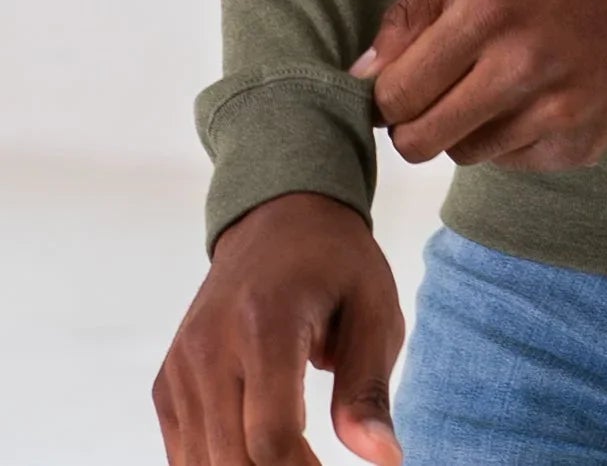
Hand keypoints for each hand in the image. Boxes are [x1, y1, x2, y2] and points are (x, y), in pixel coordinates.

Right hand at [153, 191, 403, 465]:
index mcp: (264, 321)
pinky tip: (262, 456)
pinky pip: (185, 454)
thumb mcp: (373, 311)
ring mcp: (181, 366)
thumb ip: (368, 389)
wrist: (278, 219)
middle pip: (232, 460)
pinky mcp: (167, 382)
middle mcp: (209, 345)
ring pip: (203, 465)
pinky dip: (221, 465)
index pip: (271, 436)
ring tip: (297, 461)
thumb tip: (385, 460)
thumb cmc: (336, 264)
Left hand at [352, 0, 606, 171]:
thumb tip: (360, 73)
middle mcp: (521, 66)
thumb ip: (416, 11)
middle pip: (419, 140)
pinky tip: (537, 95)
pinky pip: (510, 162)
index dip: (385, 94)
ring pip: (463, 154)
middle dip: (412, 123)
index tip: (396, 83)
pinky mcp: (579, 147)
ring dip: (464, 127)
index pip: (397, 91)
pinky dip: (509, 136)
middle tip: (433, 94)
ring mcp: (554, 114)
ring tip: (497, 82)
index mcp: (490, 10)